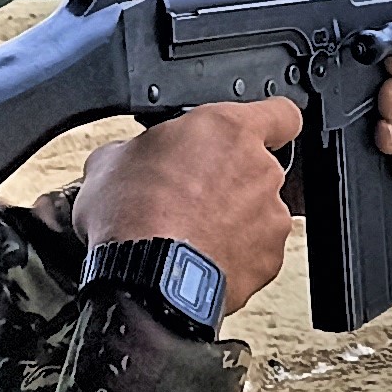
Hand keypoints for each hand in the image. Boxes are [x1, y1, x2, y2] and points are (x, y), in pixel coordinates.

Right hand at [77, 98, 304, 314]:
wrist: (144, 280)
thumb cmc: (130, 218)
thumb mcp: (111, 162)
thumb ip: (139, 149)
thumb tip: (130, 158)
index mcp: (227, 130)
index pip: (280, 112)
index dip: (269, 123)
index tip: (252, 135)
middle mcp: (260, 168)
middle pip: (260, 167)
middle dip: (232, 181)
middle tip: (192, 197)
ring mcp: (271, 216)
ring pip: (259, 212)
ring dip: (234, 220)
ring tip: (193, 236)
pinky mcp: (269, 258)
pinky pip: (256, 251)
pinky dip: (236, 255)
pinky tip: (202, 260)